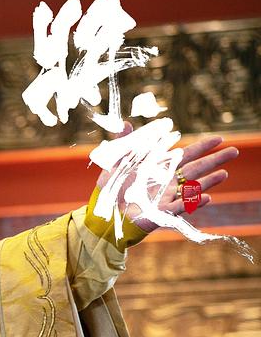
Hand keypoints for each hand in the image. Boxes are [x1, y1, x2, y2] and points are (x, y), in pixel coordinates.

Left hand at [95, 121, 239, 232]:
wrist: (103, 213)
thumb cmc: (111, 189)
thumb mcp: (116, 163)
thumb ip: (124, 144)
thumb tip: (126, 123)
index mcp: (160, 168)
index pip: (186, 155)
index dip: (202, 147)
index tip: (219, 139)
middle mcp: (168, 182)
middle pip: (196, 169)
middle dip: (215, 160)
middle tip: (234, 151)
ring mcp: (166, 198)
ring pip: (192, 188)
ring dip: (208, 181)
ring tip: (224, 174)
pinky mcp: (161, 213)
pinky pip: (180, 208)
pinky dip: (193, 203)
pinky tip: (207, 198)